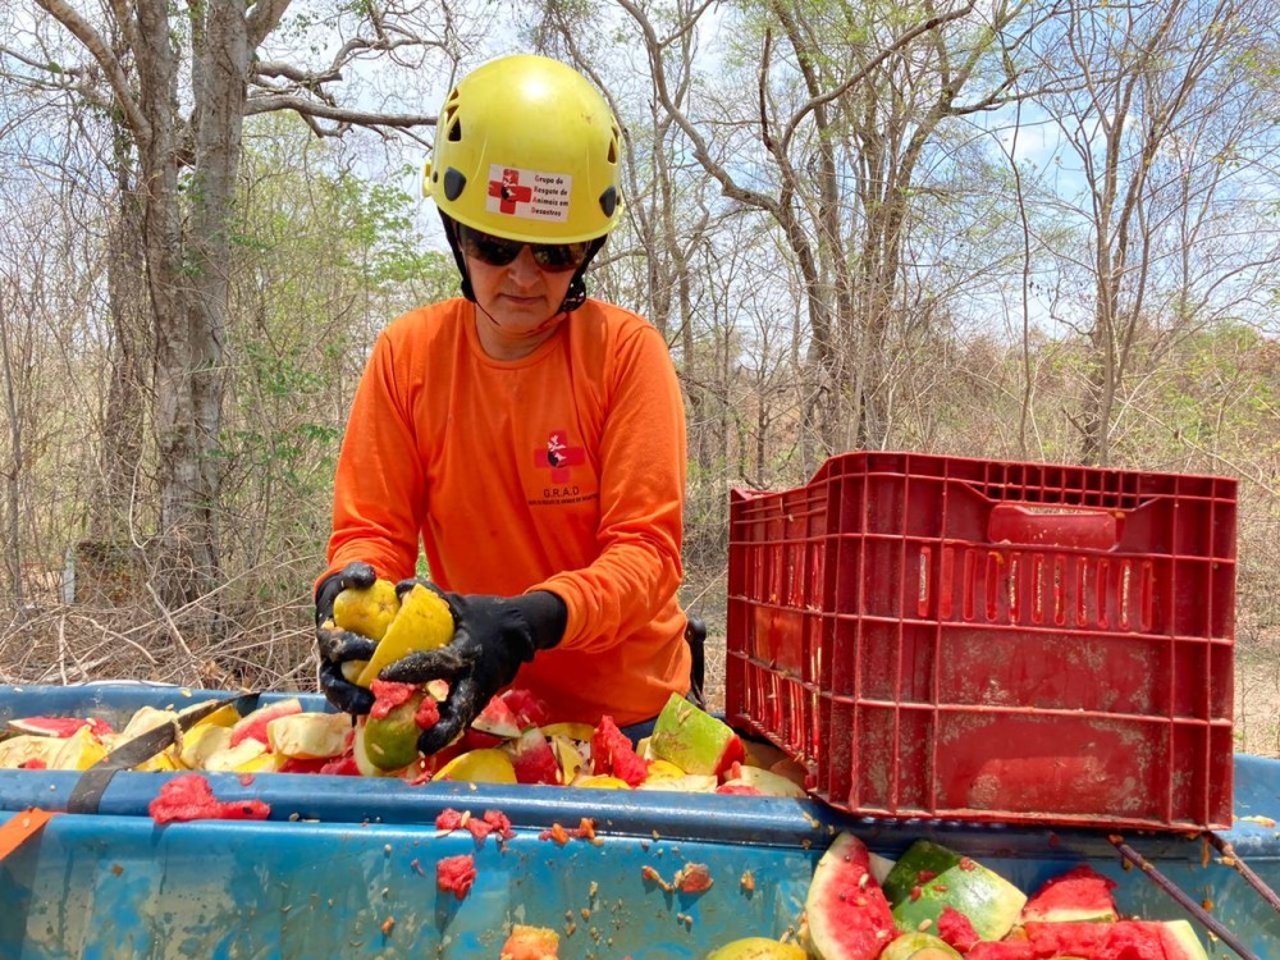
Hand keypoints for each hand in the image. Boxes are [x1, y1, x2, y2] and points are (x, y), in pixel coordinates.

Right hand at [314, 561, 378, 714]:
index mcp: (329, 634)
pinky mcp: (354, 681)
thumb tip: (368, 577)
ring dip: (355, 706)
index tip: (371, 649)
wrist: (355, 599)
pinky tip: (383, 713)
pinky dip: (365, 706)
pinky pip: (355, 698)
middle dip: (350, 691)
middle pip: (333, 681)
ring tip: (374, 713)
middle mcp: (330, 658)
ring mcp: (340, 672)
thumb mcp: (353, 577)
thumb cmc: (353, 590)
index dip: (349, 650)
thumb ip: (357, 574)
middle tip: (372, 697)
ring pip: (341, 696)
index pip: (334, 647)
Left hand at [381, 586, 565, 753]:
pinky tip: (429, 738)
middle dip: (444, 728)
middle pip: (462, 708)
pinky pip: (465, 716)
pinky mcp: (484, 699)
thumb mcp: (459, 603)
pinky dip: (449, 726)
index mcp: (469, 651)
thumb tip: (399, 588)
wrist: (523, 628)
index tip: (384, 675)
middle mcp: (478, 676)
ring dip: (446, 733)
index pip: (438, 663)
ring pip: (465, 718)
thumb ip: (429, 595)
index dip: (412, 669)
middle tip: (422, 744)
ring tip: (424, 748)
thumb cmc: (485, 615)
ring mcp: (484, 691)